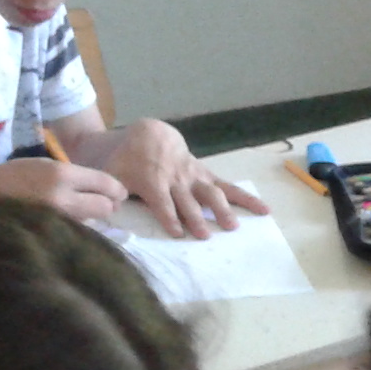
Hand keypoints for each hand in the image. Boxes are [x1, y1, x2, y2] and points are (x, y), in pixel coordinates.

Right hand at [0, 157, 126, 222]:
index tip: (120, 194)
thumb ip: (75, 177)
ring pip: (92, 223)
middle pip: (105, 207)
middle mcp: (62, 198)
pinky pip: (76, 234)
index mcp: (61, 174)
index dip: (116, 190)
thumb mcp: (47, 166)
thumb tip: (107, 192)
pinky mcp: (50, 236)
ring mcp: (56, 221)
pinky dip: (77, 230)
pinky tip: (67, 225)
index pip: (104, 184)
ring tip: (80, 213)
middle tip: (105, 206)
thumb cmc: (16, 177)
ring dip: (92, 219)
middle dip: (108, 206)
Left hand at [111, 120, 268, 238]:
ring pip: (211, 192)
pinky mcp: (205, 174)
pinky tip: (263, 209)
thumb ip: (110, 189)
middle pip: (189, 200)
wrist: (146, 134)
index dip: (170, 216)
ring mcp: (194, 175)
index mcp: (153, 179)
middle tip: (205, 235)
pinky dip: (245, 197)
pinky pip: (226, 186)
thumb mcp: (112, 171)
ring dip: (222, 209)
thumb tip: (107, 207)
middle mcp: (177, 178)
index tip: (178, 232)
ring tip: (232, 226)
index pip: (162, 201)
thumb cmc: (125, 159)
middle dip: (197, 217)